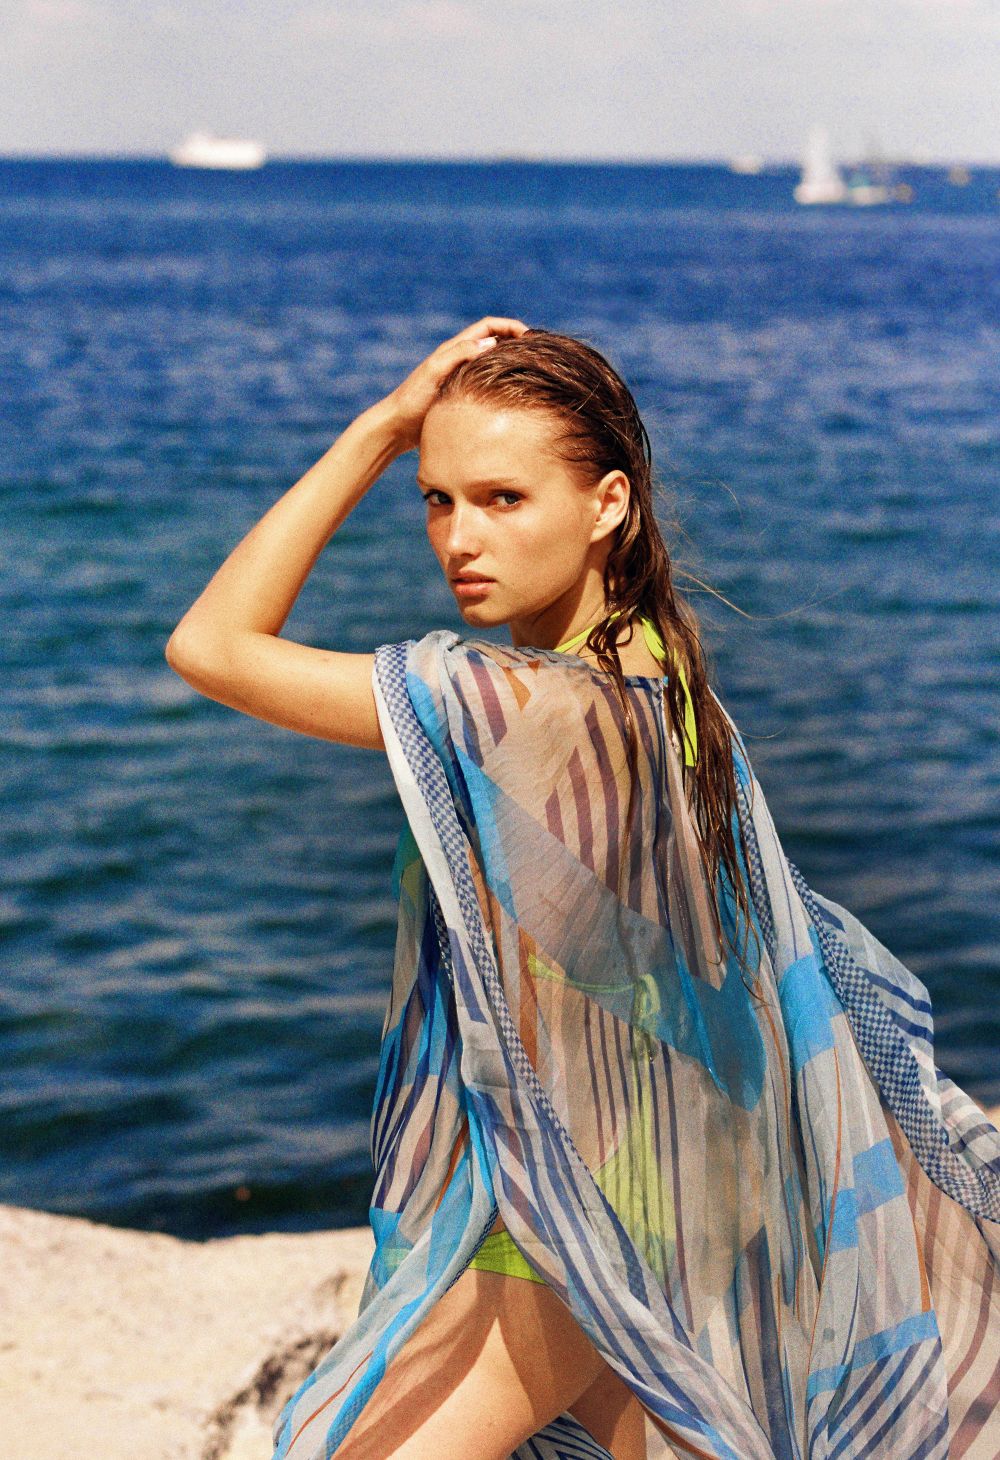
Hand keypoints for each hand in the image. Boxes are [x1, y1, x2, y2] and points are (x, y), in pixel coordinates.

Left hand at [380, 316, 528, 452]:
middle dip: (515, 340)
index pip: (489, 326)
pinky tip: (511, 394)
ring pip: (491, 360)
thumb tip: (491, 343)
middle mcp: (458, 359)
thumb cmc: (413, 400)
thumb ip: (460, 355)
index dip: (510, 326)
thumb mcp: (435, 374)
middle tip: (537, 353)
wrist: (396, 426)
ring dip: (510, 359)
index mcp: (454, 349)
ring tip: (531, 371)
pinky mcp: (460, 394)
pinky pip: (486, 380)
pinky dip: (501, 379)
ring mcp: (460, 376)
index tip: (530, 337)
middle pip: (493, 340)